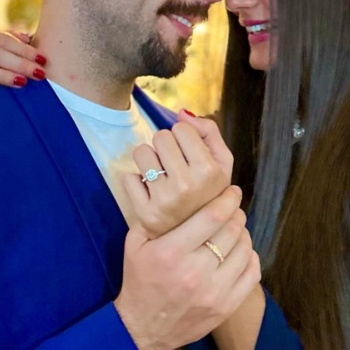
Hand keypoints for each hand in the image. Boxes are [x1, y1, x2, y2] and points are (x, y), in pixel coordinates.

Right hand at [114, 186, 260, 349]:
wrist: (144, 327)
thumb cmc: (139, 281)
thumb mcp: (134, 246)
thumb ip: (152, 219)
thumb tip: (173, 195)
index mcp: (171, 252)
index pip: (211, 218)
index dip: (226, 200)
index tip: (232, 191)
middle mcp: (195, 271)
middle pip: (231, 232)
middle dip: (236, 214)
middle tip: (233, 208)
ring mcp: (214, 291)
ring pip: (244, 251)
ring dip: (244, 234)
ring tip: (237, 229)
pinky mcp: (226, 307)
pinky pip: (251, 275)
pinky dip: (251, 258)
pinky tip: (242, 252)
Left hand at [121, 112, 233, 236]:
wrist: (198, 237)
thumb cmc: (208, 193)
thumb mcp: (222, 163)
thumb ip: (208, 132)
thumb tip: (181, 113)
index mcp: (209, 171)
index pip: (180, 128)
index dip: (182, 138)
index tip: (188, 154)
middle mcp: (188, 186)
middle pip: (160, 137)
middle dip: (165, 147)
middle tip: (173, 166)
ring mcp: (165, 201)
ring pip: (141, 152)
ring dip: (148, 161)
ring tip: (160, 176)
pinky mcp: (145, 213)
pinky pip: (128, 178)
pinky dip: (136, 182)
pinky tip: (149, 192)